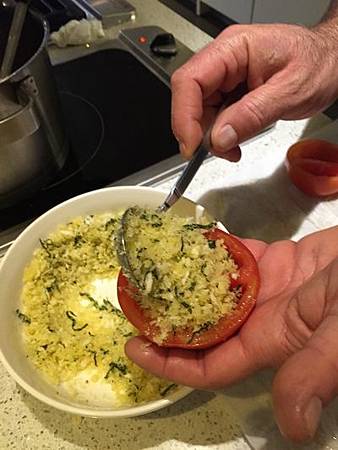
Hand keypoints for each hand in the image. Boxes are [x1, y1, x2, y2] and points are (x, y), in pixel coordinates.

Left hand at [126, 226, 337, 441]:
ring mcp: (270, 288)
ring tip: (152, 268)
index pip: (212, 364)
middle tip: (134, 297)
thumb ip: (315, 369)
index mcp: (274, 341)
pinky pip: (238, 258)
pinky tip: (191, 242)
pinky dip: (216, 252)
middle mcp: (265, 319)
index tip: (134, 347)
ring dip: (186, 282)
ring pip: (216, 291)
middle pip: (205, 327)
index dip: (172, 362)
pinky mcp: (278, 261)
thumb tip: (295, 427)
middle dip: (168, 318)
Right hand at [171, 23, 337, 159]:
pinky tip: (234, 143)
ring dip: (210, 137)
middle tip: (217, 151)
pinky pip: (213, 115)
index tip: (191, 146)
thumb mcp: (291, 92)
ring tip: (232, 150)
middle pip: (190, 97)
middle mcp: (224, 59)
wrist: (332, 60)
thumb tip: (219, 138)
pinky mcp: (230, 90)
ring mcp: (226, 75)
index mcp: (234, 48)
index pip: (190, 80)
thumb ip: (252, 114)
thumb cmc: (319, 63)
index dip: (184, 116)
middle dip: (197, 130)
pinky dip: (220, 135)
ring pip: (199, 110)